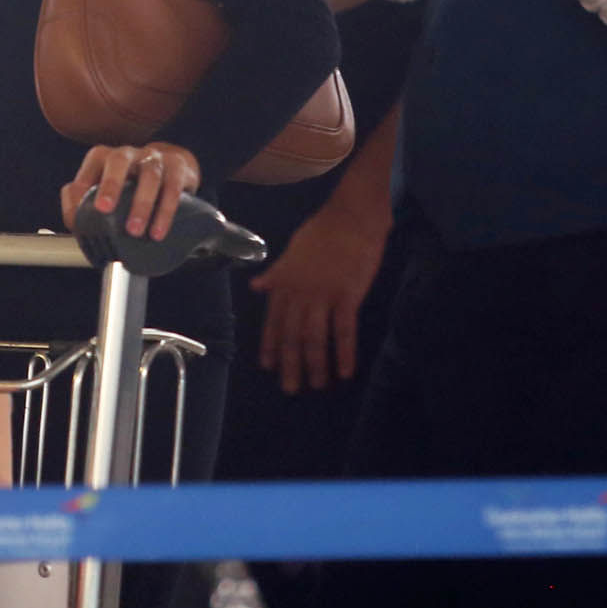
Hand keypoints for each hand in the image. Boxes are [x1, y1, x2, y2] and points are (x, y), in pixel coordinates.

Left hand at [61, 142, 198, 240]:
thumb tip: (73, 220)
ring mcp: (154, 159)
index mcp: (105, 157)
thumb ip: (80, 204)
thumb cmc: (130, 184)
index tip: (79, 210)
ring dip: (141, 204)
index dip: (83, 185)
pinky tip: (158, 231)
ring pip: (149, 175)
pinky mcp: (178, 169)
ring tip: (135, 231)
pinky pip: (173, 187)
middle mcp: (129, 154)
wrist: (173, 169)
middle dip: (110, 184)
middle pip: (118, 161)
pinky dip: (166, 211)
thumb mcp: (103, 191)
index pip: (91, 165)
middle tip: (104, 209)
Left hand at [249, 199, 387, 392]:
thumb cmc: (322, 233)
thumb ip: (275, 274)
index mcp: (284, 284)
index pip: (274, 321)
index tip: (269, 367)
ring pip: (315, 338)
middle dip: (291, 364)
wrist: (350, 219)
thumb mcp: (290, 253)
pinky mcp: (347, 296)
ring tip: (318, 385)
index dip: (271, 345)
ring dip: (316, 365)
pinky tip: (345, 371)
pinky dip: (344, 353)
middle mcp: (299, 293)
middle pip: (292, 335)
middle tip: (291, 389)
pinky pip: (344, 331)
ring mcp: (322, 295)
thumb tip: (256, 287)